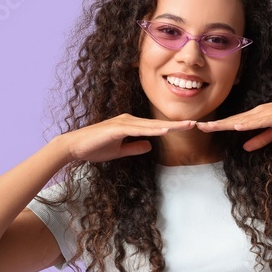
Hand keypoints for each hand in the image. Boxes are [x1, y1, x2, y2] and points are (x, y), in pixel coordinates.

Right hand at [58, 113, 195, 162]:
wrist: (74, 147)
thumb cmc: (94, 148)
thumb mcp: (118, 151)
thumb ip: (134, 148)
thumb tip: (150, 146)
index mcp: (130, 125)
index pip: (155, 127)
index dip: (173, 127)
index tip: (189, 128)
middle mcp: (129, 120)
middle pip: (157, 123)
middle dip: (177, 124)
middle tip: (197, 123)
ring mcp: (123, 123)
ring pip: (151, 125)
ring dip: (170, 125)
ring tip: (188, 125)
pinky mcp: (117, 128)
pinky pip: (138, 129)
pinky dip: (152, 130)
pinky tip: (165, 131)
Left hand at [195, 92, 271, 151]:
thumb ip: (260, 139)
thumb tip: (244, 148)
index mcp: (255, 116)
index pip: (233, 122)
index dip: (218, 126)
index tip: (203, 128)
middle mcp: (256, 113)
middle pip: (231, 120)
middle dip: (214, 124)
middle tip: (196, 126)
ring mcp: (264, 113)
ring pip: (240, 120)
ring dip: (225, 124)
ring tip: (210, 127)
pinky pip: (258, 121)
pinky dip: (246, 124)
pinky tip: (236, 127)